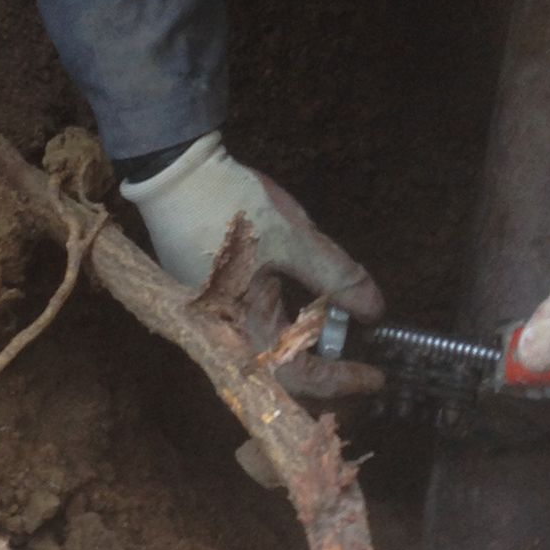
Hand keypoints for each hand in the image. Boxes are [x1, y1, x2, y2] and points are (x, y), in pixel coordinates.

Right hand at [122, 132, 384, 396]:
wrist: (173, 170)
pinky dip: (280, 332)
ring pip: (261, 354)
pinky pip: (246, 331)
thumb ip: (335, 277)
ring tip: (333, 341)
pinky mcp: (203, 298)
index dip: (340, 379)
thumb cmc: (233, 205)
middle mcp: (219, 333)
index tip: (375, 376)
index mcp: (240, 326)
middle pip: (277, 373)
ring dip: (300, 352)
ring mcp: (206, 317)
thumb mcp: (293, 238)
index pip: (298, 375)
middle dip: (321, 373)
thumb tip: (375, 311)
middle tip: (357, 364)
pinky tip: (301, 318)